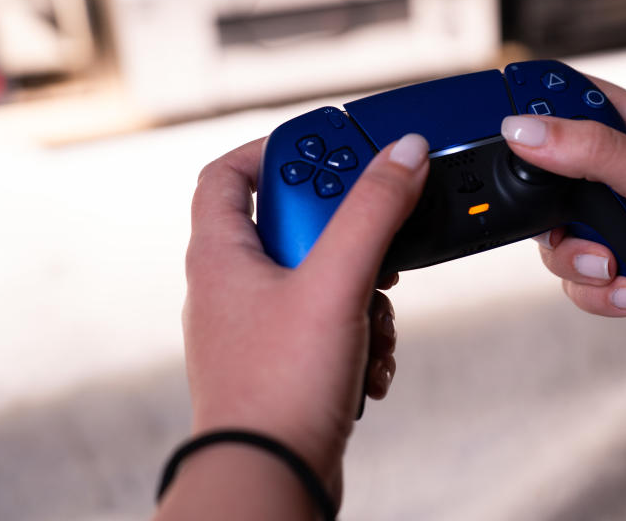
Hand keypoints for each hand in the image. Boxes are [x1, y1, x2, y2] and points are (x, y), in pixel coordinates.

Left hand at [180, 133, 428, 503]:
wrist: (273, 478)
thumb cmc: (278, 389)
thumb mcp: (335, 284)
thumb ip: (372, 212)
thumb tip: (403, 154)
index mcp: (222, 254)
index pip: (230, 173)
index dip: (275, 149)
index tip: (328, 148)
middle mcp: (234, 285)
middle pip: (293, 222)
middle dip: (347, 232)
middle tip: (376, 235)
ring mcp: (261, 323)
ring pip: (321, 274)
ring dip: (363, 287)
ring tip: (374, 312)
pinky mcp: (289, 357)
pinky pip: (330, 318)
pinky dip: (359, 327)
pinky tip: (370, 355)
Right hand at [501, 78, 625, 368]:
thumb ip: (592, 153)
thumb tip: (523, 130)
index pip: (570, 101)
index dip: (534, 108)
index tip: (505, 130)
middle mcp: (622, 179)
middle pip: (546, 180)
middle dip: (552, 214)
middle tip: (576, 221)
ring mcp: (619, 228)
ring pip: (555, 240)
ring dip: (581, 263)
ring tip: (619, 267)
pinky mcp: (620, 271)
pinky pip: (577, 282)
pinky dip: (602, 293)